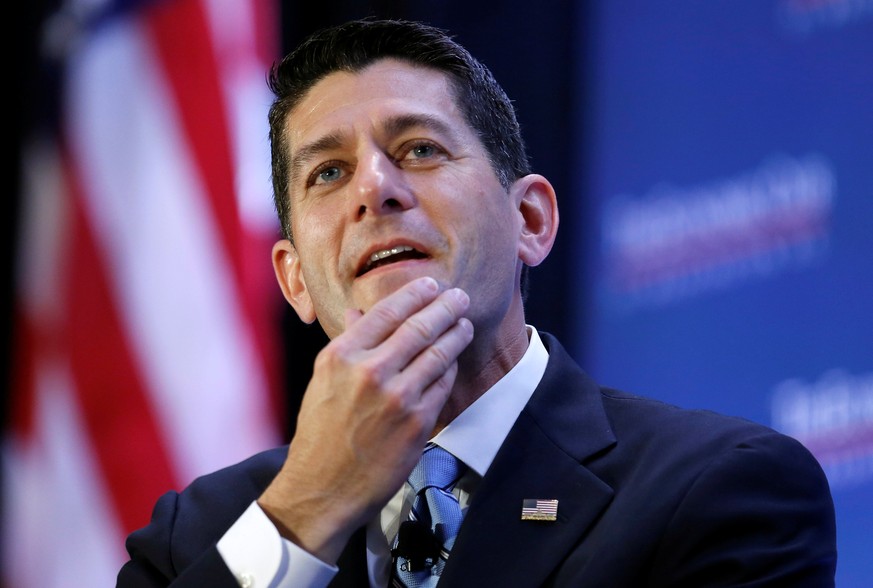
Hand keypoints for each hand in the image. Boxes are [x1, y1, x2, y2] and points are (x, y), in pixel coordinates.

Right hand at [258, 276, 473, 562]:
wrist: (323, 488)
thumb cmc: (320, 433)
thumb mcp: (323, 380)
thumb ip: (347, 343)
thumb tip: (358, 312)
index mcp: (342, 356)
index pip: (387, 312)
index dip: (415, 294)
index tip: (431, 285)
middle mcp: (370, 373)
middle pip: (420, 327)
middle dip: (446, 307)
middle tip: (461, 297)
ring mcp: (397, 398)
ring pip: (438, 354)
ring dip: (457, 334)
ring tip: (464, 324)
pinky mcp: (417, 423)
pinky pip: (442, 385)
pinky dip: (450, 370)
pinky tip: (452, 363)